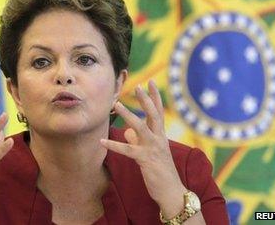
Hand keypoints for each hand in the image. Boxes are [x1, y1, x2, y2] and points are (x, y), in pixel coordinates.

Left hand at [100, 81, 186, 216]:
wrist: (172, 191)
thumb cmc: (161, 171)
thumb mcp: (151, 152)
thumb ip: (139, 140)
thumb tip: (127, 131)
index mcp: (161, 136)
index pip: (159, 112)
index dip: (155, 96)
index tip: (151, 82)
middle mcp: (159, 139)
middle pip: (153, 115)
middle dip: (146, 99)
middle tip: (138, 85)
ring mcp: (153, 148)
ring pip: (140, 128)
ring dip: (128, 115)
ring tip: (117, 104)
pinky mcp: (145, 160)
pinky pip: (127, 150)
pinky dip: (114, 144)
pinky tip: (102, 140)